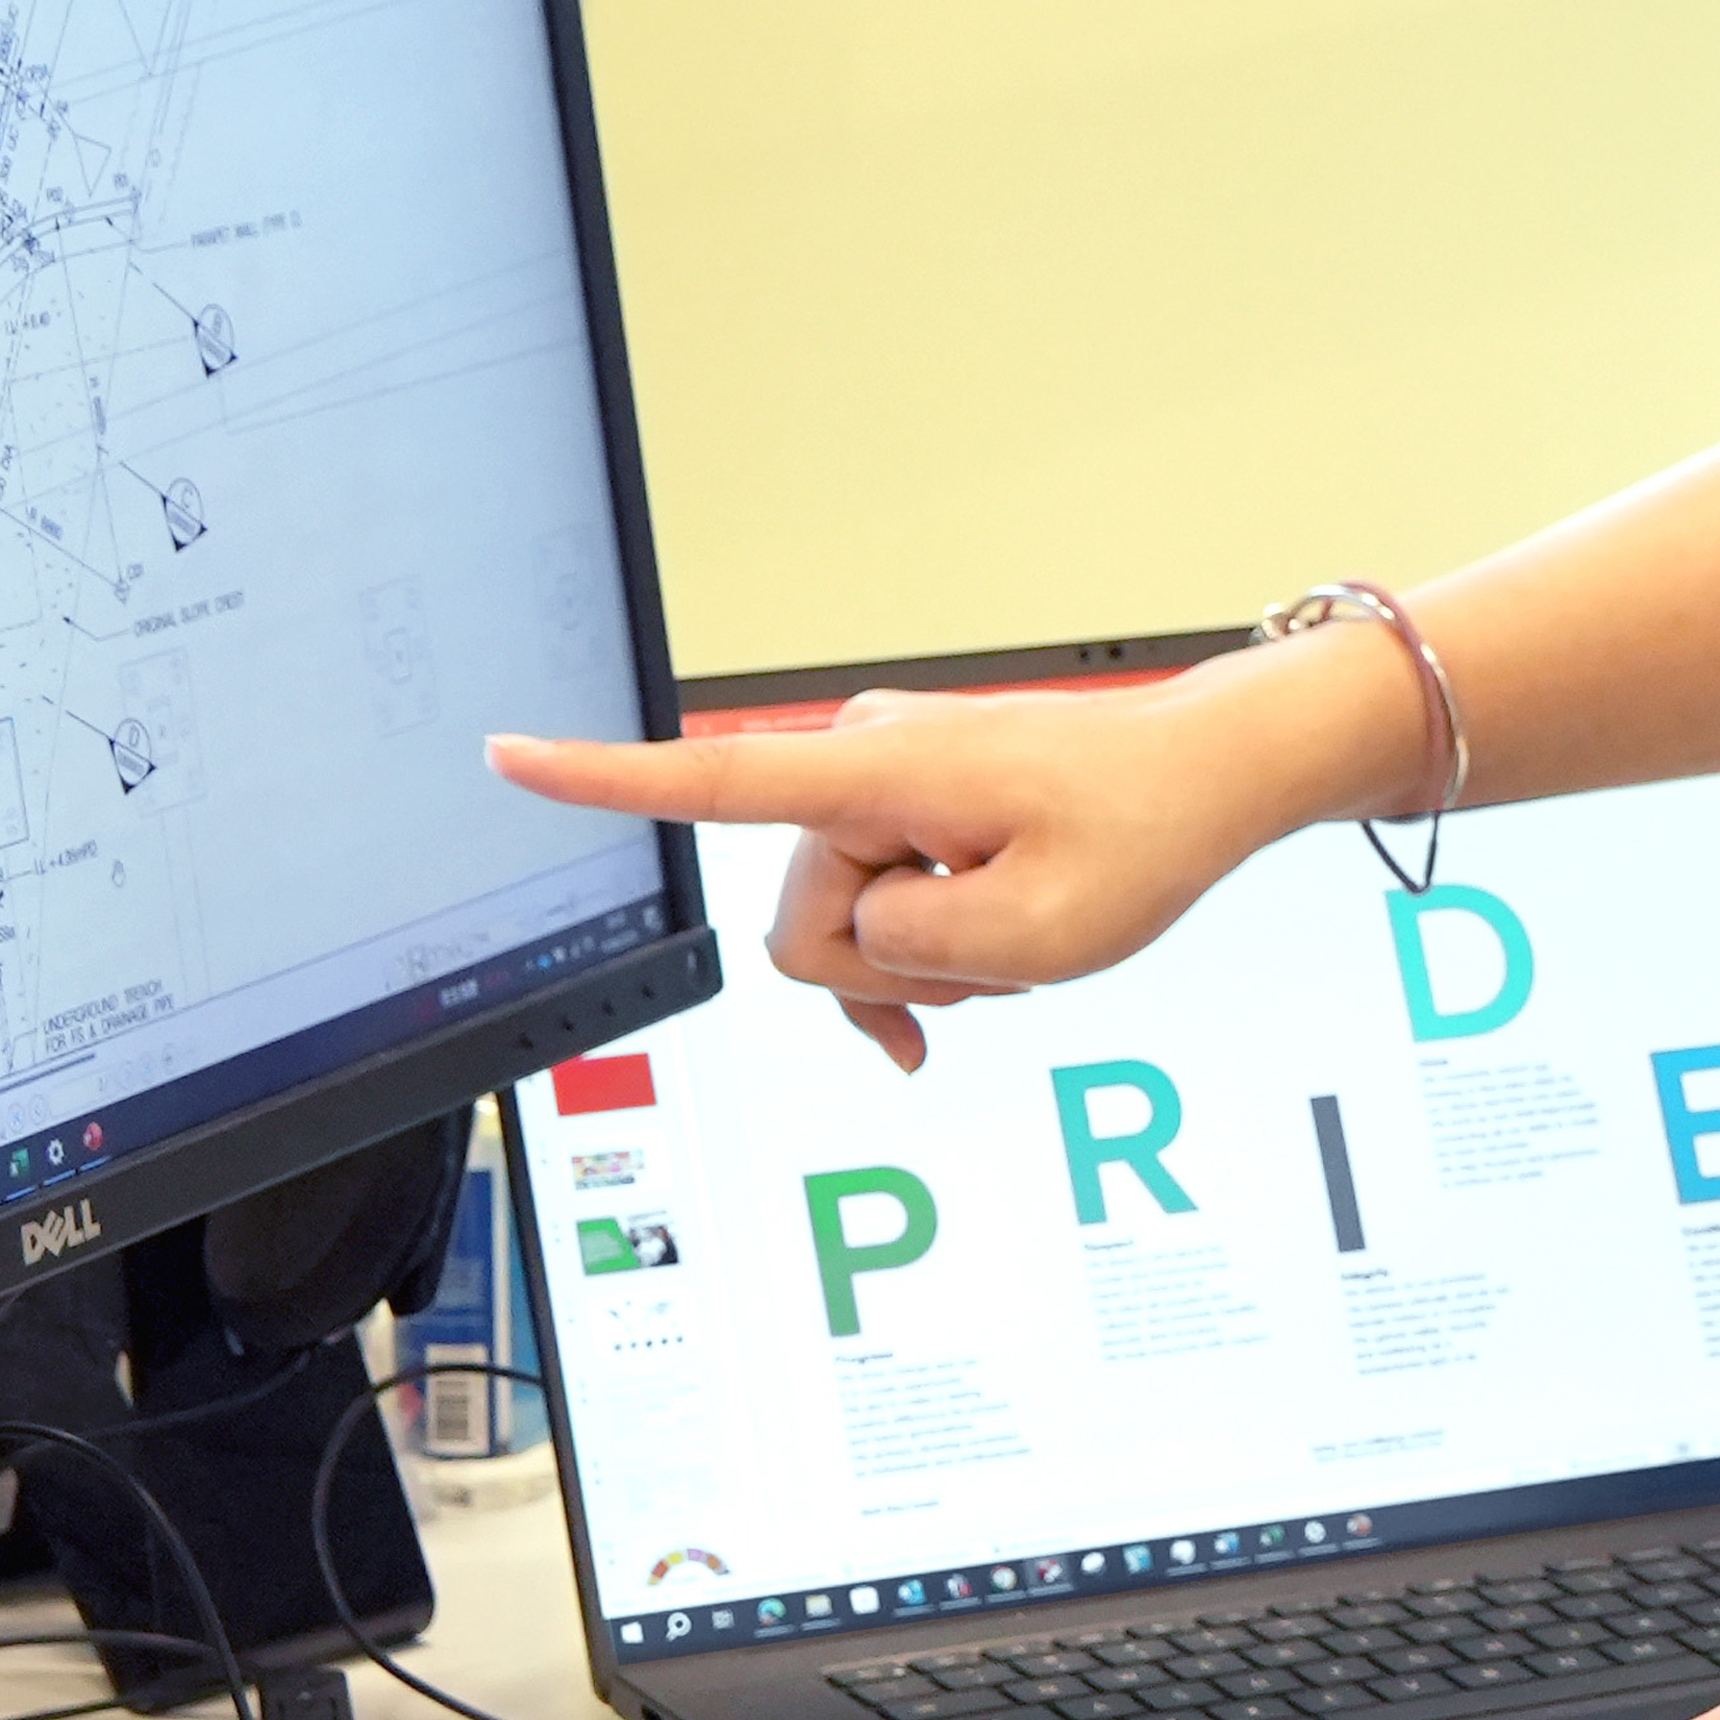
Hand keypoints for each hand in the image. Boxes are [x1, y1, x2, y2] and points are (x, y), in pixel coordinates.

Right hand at [484, 642, 1385, 1068]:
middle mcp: (866, 761)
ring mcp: (887, 783)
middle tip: (997, 952)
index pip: (709, 779)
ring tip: (1018, 930)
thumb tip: (864, 939)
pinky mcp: (909, 805)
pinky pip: (876, 908)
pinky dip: (925, 951)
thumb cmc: (1145, 827)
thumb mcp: (1033, 934)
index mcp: (879, 772)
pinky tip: (984, 963)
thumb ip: (908, 953)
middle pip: (802, 924)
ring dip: (928, 959)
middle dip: (889, 967)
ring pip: (846, 928)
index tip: (507, 752)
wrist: (1212, 779)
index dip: (600, 778)